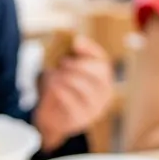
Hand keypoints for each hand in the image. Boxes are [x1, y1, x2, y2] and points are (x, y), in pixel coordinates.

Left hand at [33, 35, 113, 149]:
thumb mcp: (64, 72)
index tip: (75, 41)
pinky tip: (53, 86)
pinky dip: (61, 91)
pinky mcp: (82, 118)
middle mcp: (104, 92)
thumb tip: (67, 40)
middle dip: (79, 64)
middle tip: (61, 61)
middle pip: (99, 73)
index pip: (102, 60)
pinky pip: (73, 102)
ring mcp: (95, 107)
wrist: (53, 119)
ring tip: (53, 74)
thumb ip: (68, 57)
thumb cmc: (61, 90)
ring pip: (86, 88)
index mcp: (103, 78)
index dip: (89, 49)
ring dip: (67, 77)